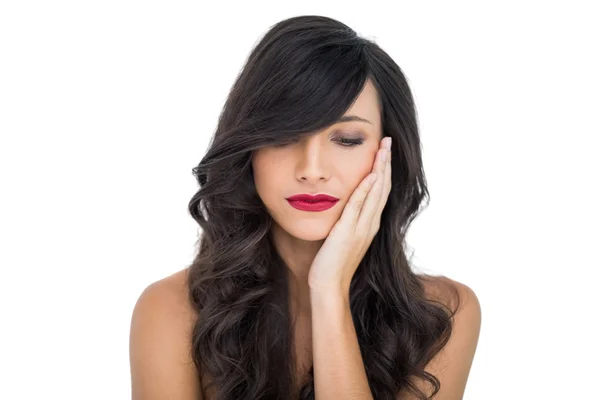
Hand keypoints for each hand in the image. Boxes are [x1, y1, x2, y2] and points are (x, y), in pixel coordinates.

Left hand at [307, 136, 391, 294]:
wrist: (329, 286)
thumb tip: (343, 205)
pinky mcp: (348, 232)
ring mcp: (361, 228)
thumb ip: (346, 221)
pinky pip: (359, 206)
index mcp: (369, 224)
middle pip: (383, 187)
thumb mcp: (343, 237)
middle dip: (386, 162)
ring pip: (376, 193)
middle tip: (389, 140)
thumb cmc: (332, 264)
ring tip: (384, 148)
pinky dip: (367, 189)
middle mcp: (370, 224)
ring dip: (380, 168)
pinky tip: (371, 174)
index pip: (380, 191)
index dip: (384, 170)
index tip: (384, 151)